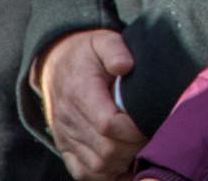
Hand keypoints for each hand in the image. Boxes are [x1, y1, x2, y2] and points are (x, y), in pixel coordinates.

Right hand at [40, 30, 146, 180]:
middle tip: (154, 137)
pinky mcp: (65, 147)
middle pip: (105, 150)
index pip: (108, 124)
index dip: (134, 130)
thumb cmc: (86, 53)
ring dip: (123, 163)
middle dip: (134, 148)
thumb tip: (126, 65)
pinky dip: (106, 175)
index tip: (152, 122)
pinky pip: (83, 173)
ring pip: (97, 166)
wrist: (54, 64)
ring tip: (142, 149)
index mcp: (80, 93)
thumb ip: (115, 49)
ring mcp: (66, 137)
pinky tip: (125, 165)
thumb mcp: (101, 40)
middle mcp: (69, 119)